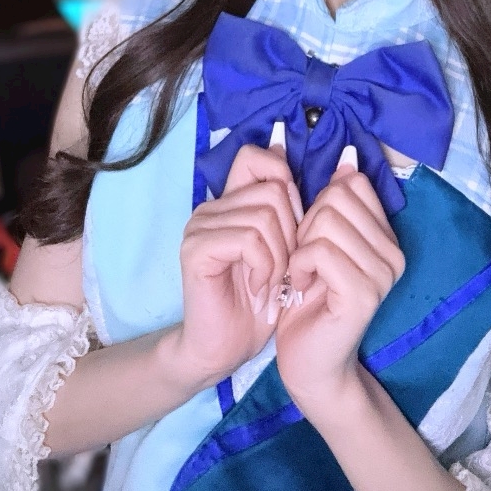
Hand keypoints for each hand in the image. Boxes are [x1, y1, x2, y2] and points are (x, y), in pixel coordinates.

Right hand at [178, 124, 301, 387]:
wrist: (225, 347)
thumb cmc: (258, 300)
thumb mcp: (282, 245)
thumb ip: (283, 202)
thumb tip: (284, 143)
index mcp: (229, 201)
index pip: (254, 157)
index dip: (283, 180)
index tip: (294, 222)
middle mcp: (210, 207)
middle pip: (272, 190)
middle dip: (292, 233)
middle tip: (284, 268)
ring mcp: (199, 226)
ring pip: (265, 215)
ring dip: (280, 255)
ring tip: (272, 281)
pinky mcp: (196, 249)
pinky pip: (249, 239)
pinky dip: (265, 265)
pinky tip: (259, 285)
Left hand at [275, 147, 404, 419]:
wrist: (309, 361)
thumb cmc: (309, 298)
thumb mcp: (320, 239)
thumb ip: (335, 201)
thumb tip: (349, 155)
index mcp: (388, 236)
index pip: (352, 183)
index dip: (319, 204)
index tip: (312, 238)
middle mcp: (395, 253)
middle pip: (337, 198)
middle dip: (307, 224)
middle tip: (304, 259)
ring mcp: (383, 274)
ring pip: (326, 221)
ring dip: (300, 246)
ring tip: (302, 273)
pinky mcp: (363, 293)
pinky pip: (319, 249)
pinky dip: (298, 263)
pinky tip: (298, 284)